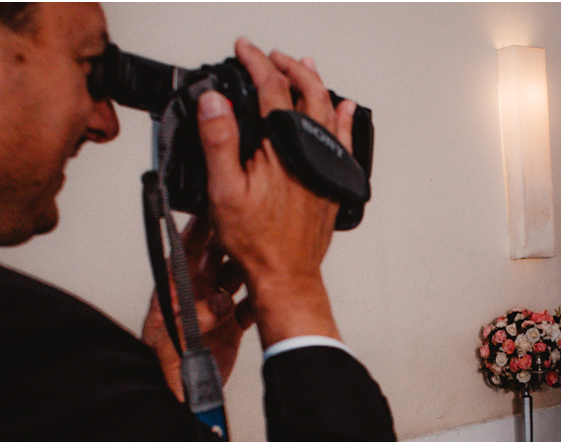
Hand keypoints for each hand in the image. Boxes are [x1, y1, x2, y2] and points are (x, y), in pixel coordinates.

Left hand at [142, 216, 252, 401]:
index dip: (196, 231)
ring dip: (246, 270)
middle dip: (228, 244)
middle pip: (213, 260)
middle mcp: (194, 297)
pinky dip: (258, 301)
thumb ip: (195, 320)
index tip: (212, 211)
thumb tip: (220, 302)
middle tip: (245, 230)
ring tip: (259, 260)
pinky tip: (265, 296)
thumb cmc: (163, 371)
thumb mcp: (172, 343)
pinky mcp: (230, 328)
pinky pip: (248, 306)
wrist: (182, 403)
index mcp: (172, 293)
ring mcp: (213, 311)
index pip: (183, 254)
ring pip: (233, 279)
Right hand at [196, 39, 355, 349]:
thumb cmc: (257, 241)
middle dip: (288, 67)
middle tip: (271, 56)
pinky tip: (346, 109)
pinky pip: (344, 140)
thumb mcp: (224, 189)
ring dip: (315, 84)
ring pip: (328, 111)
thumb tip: (215, 102)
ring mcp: (325, 166)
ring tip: (305, 66)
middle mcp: (310, 151)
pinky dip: (344, 119)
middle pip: (306, 92)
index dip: (256, 62)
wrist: (287, 274)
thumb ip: (219, 141)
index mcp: (282, 146)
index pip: (270, 88)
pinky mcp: (332, 181)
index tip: (243, 48)